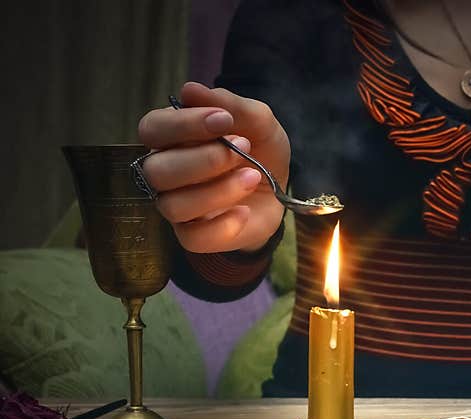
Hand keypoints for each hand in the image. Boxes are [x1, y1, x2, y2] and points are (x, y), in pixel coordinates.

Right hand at [137, 81, 290, 252]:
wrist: (280, 190)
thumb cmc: (260, 150)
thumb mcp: (259, 122)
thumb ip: (231, 106)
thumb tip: (190, 90)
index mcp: (172, 139)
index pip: (152, 129)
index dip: (183, 124)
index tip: (223, 120)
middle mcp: (166, 173)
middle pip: (156, 170)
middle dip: (204, 159)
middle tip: (244, 148)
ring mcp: (177, 208)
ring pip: (174, 206)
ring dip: (218, 190)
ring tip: (253, 176)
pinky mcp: (195, 236)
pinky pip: (193, 238)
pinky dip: (223, 225)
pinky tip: (246, 212)